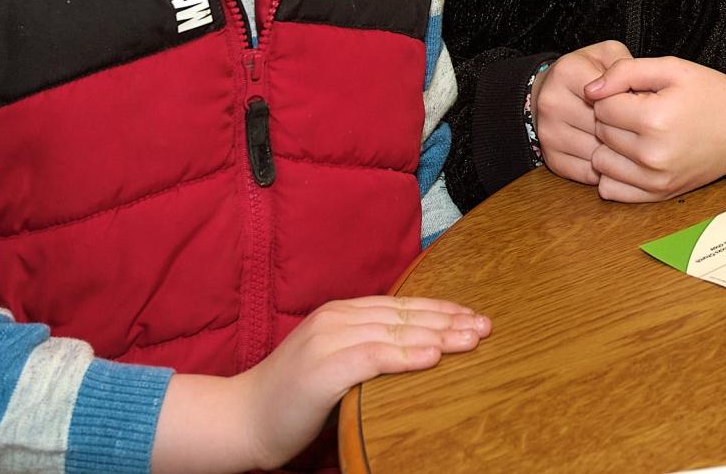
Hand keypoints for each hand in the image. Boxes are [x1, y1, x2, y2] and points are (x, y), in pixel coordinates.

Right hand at [152, 296, 488, 472]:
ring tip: (470, 340)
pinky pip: (374, 356)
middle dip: (449, 320)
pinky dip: (406, 354)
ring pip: (395, 331)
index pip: (401, 305)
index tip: (472, 316)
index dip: (439, 309)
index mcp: (340, 312)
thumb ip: (366, 349)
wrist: (240, 419)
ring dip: (438, 335)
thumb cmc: (290, 398)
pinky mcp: (324, 367)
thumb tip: (414, 348)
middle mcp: (337, 318)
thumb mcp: (333, 362)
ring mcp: (329, 340)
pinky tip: (432, 356)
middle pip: (404, 314)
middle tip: (485, 326)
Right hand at [532, 41, 629, 185]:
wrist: (549, 92)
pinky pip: (588, 172)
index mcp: (567, 71)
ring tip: (627, 140)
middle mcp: (553, 102)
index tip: (638, 105)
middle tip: (638, 126)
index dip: (630, 103)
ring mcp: (549, 133)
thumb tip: (643, 96)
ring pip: (598, 151)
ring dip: (618, 151)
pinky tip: (612, 154)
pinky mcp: (552, 158)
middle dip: (626, 128)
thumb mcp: (606, 55)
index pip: (610, 96)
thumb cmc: (584, 73)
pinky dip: (605, 168)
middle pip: (604, 125)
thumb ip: (626, 67)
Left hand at [583, 57, 725, 201]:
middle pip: (600, 132)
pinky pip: (610, 189)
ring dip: (611, 145)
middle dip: (613, 118)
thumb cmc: (711, 94)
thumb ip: (625, 71)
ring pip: (600, 161)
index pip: (601, 106)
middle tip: (641, 110)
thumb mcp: (671, 68)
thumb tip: (590, 89)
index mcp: (655, 119)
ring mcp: (655, 180)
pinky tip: (633, 156)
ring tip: (637, 132)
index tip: (636, 93)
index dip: (615, 94)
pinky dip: (614, 172)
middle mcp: (653, 155)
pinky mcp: (658, 195)